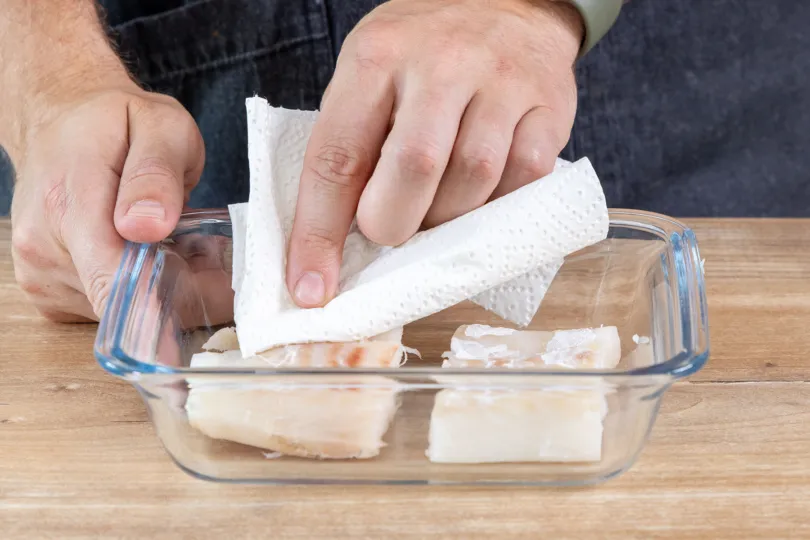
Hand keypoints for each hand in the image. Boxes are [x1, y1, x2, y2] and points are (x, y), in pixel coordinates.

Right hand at [11, 84, 204, 321]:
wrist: (61, 121)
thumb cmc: (114, 122)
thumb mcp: (158, 126)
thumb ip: (156, 174)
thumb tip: (149, 226)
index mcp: (69, 204)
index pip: (112, 283)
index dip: (167, 306)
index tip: (212, 304)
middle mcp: (44, 247)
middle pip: (127, 302)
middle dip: (179, 289)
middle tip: (209, 253)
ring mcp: (40, 273)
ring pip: (121, 310)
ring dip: (159, 289)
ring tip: (176, 244)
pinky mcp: (48, 290)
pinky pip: (105, 308)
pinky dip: (136, 290)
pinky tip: (148, 255)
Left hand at [287, 0, 582, 307]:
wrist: (510, 4)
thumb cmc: (426, 54)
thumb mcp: (372, 74)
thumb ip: (353, 146)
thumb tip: (337, 243)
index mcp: (376, 58)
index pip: (336, 157)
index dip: (319, 234)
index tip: (313, 289)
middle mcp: (440, 64)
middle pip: (413, 168)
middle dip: (393, 224)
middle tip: (390, 231)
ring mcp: (500, 83)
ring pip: (472, 180)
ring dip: (446, 219)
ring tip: (436, 206)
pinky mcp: (548, 106)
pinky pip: (522, 179)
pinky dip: (497, 205)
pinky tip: (481, 194)